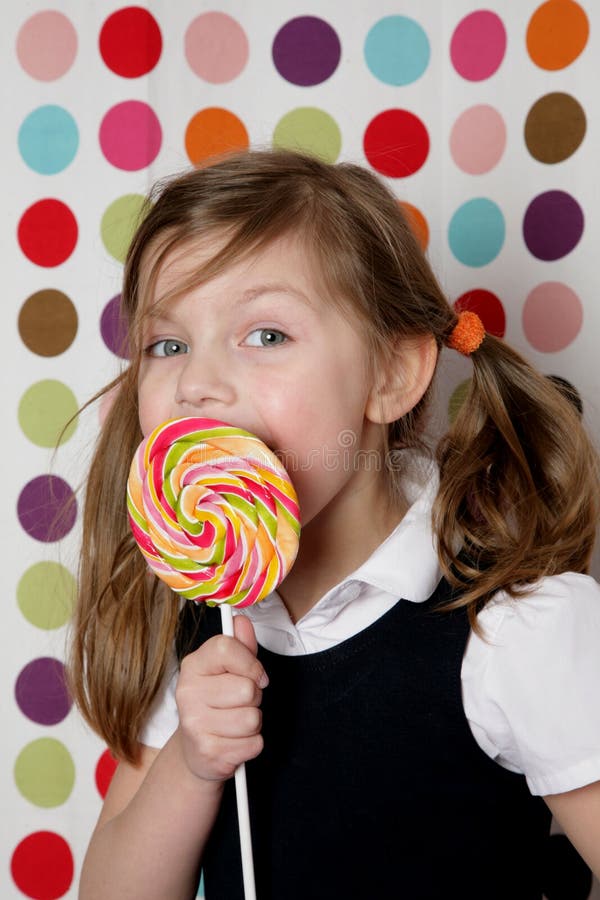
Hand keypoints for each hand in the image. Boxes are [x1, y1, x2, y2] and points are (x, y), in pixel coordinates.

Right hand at [175, 614, 267, 782]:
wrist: (196, 750)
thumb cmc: (218, 703)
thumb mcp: (227, 670)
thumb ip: (240, 645)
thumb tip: (241, 621)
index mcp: (193, 666)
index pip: (226, 648)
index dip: (250, 662)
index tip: (256, 675)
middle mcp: (187, 693)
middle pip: (247, 688)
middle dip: (254, 698)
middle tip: (239, 703)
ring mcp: (194, 724)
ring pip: (252, 718)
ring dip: (253, 723)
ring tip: (236, 722)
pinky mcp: (208, 752)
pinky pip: (254, 743)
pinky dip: (251, 744)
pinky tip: (234, 741)